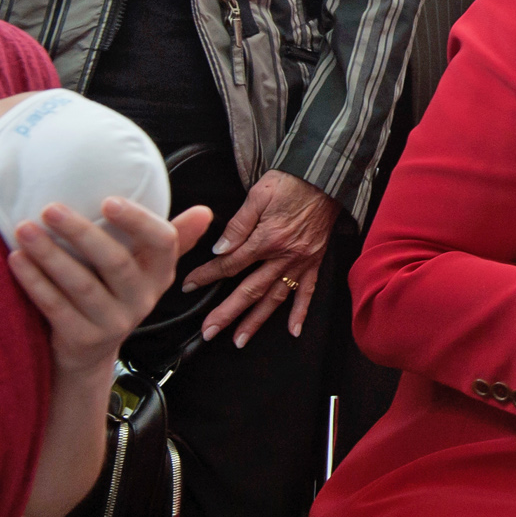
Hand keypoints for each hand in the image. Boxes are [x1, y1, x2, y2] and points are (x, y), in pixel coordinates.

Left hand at [9, 198, 212, 376]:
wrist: (88, 352)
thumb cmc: (113, 293)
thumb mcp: (145, 268)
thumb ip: (171, 238)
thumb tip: (205, 211)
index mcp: (160, 275)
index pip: (162, 244)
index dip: (137, 222)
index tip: (107, 201)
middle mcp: (142, 300)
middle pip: (116, 263)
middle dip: (81, 233)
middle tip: (50, 208)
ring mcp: (114, 323)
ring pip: (82, 285)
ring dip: (50, 255)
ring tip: (23, 229)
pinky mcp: (83, 340)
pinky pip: (56, 308)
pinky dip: (35, 282)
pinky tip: (16, 259)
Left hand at [184, 170, 340, 345]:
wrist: (325, 177)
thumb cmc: (290, 182)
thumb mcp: (258, 195)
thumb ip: (238, 224)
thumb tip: (220, 249)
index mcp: (267, 238)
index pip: (230, 264)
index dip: (207, 276)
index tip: (189, 286)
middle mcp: (284, 255)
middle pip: (250, 289)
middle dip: (228, 313)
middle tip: (209, 331)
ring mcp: (300, 261)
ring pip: (275, 297)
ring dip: (257, 321)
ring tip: (240, 339)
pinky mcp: (314, 261)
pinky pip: (307, 291)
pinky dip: (300, 312)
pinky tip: (293, 330)